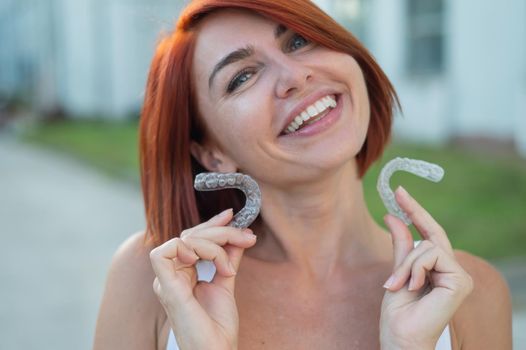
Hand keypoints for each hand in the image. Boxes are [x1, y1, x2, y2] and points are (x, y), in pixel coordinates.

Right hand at [149, 209, 256, 349]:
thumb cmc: (218, 325)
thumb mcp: (227, 281)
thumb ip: (229, 257)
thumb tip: (239, 233)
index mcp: (182, 274)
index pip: (191, 238)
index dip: (211, 224)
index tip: (232, 216)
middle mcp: (171, 275)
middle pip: (189, 236)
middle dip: (220, 231)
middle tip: (245, 237)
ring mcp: (166, 281)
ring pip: (182, 240)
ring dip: (213, 244)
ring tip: (229, 266)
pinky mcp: (166, 287)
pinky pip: (164, 253)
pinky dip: (186, 248)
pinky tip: (205, 259)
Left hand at [379, 187, 473, 349]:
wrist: (401, 337)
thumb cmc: (399, 313)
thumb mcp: (397, 271)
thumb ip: (401, 246)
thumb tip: (393, 216)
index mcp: (437, 269)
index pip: (429, 235)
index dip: (416, 212)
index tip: (400, 193)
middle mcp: (451, 270)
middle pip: (432, 234)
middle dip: (414, 212)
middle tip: (397, 192)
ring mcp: (458, 276)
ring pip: (428, 247)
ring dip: (406, 264)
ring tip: (396, 284)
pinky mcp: (460, 282)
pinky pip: (432, 256)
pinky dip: (415, 269)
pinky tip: (412, 287)